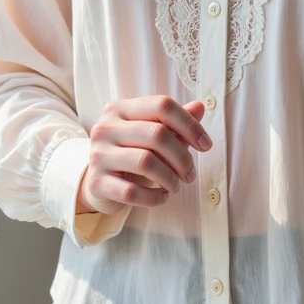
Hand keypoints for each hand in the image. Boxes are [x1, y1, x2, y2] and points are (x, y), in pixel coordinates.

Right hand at [76, 94, 211, 215]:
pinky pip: (132, 191)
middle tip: (190, 174)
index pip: (162, 106)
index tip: (206, 145)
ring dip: (170, 178)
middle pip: (157, 134)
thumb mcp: (152, 134)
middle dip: (182, 157)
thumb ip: (174, 122)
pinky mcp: (97, 182)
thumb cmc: (131, 154)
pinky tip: (162, 197)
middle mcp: (105, 128)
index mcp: (120, 109)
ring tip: (175, 186)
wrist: (99, 183)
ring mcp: (98, 155)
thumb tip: (200, 107)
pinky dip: (154, 197)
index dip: (190, 125)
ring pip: (145, 162)